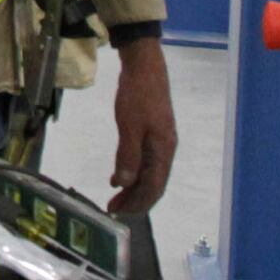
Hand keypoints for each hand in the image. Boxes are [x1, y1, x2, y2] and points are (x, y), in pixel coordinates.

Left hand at [107, 33, 178, 214]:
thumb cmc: (138, 95)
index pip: (153, 187)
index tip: (119, 212)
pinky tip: (120, 177)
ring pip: (149, 174)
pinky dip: (133, 173)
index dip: (137, 203)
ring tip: (115, 197)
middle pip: (153, 184)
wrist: (145, 68)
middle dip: (135, 200)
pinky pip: (146, 162)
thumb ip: (128, 156)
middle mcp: (166, 150)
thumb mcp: (129, 126)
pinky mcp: (154, 134)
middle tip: (113, 209)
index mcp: (163, 150)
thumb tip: (124, 183)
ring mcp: (161, 142)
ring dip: (132, 188)